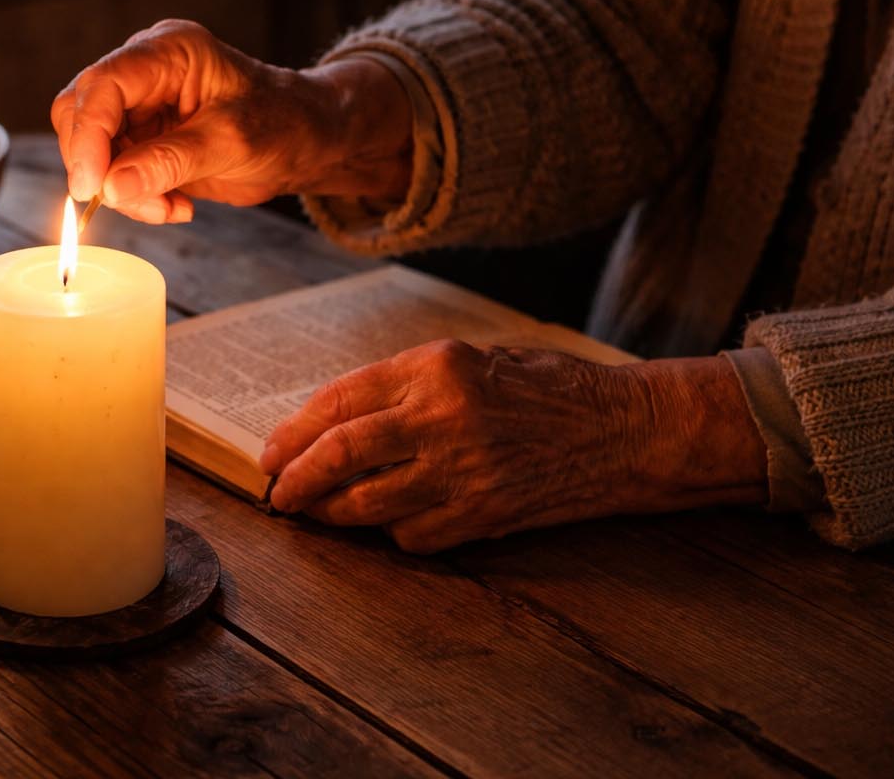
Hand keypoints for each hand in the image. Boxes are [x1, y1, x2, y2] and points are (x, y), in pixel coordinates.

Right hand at [51, 19, 412, 223]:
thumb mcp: (231, 142)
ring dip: (121, 190)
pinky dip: (136, 198)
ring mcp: (140, 106)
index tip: (91, 186)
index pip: (102, 85)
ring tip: (168, 207)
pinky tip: (176, 206)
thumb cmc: (283, 122)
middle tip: (132, 201)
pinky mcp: (143, 139)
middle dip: (99, 166)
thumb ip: (170, 162)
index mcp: (166, 52)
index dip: (87, 136)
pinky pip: (114, 173)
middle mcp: (144, 72)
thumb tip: (112, 187)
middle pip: (81, 114)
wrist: (308, 140)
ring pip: (93, 150)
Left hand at [260, 341, 767, 552]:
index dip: (294, 430)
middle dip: (295, 476)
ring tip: (310, 512)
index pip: (339, 400)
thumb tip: (334, 420)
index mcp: (437, 367)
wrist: (622, 431)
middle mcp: (444, 417)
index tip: (271, 451)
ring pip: (366, 504)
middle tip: (275, 490)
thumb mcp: (471, 359)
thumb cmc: (545, 387)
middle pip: (340, 454)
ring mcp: (464, 472)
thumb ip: (405, 385)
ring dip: (328, 513)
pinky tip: (380, 522)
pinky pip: (411, 534)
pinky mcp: (482, 516)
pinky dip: (387, 531)